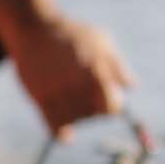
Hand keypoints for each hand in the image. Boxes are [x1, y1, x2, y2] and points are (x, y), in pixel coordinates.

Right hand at [3, 12, 132, 134]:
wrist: (33, 28)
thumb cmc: (72, 33)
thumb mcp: (101, 41)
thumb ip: (118, 67)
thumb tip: (131, 87)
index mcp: (95, 71)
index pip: (112, 107)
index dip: (112, 105)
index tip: (109, 100)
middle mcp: (76, 85)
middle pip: (93, 114)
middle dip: (94, 108)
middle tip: (87, 95)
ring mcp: (57, 93)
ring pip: (75, 121)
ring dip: (77, 116)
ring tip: (73, 100)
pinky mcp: (40, 98)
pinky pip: (54, 127)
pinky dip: (62, 133)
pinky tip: (66, 135)